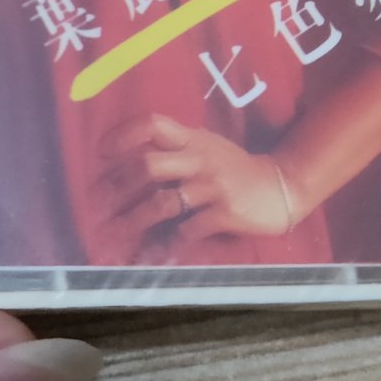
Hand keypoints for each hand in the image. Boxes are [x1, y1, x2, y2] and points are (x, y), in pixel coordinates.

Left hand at [96, 112, 296, 258]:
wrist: (282, 185)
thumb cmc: (237, 168)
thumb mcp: (208, 147)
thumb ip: (177, 149)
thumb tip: (131, 161)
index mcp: (192, 139)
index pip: (152, 124)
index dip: (123, 135)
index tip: (101, 153)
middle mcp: (199, 158)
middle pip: (148, 165)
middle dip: (118, 188)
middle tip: (98, 206)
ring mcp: (212, 186)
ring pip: (162, 202)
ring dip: (134, 221)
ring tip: (115, 236)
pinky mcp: (224, 212)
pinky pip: (186, 230)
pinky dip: (166, 245)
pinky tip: (153, 256)